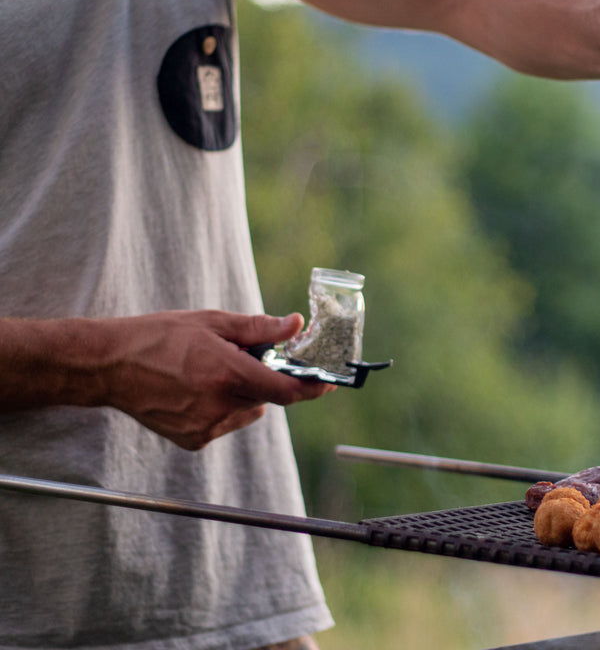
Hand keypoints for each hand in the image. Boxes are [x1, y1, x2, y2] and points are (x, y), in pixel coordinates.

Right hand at [102, 310, 334, 449]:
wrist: (109, 367)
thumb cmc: (159, 337)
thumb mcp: (213, 322)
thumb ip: (259, 328)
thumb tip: (295, 325)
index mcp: (228, 373)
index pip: (287, 390)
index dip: (312, 387)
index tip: (328, 383)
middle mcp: (220, 405)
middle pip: (267, 397)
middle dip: (266, 379)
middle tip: (244, 358)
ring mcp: (207, 427)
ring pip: (247, 411)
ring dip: (243, 394)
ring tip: (210, 372)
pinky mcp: (194, 440)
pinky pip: (226, 423)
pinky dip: (222, 408)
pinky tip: (196, 390)